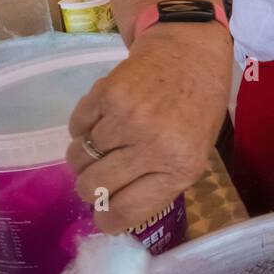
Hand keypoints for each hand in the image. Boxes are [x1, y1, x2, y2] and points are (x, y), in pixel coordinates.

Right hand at [66, 23, 231, 233]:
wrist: (191, 53)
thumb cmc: (197, 108)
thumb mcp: (193, 154)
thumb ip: (158, 184)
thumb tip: (113, 212)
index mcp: (180, 167)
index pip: (126, 210)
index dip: (107, 220)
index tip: (102, 218)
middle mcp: (152, 145)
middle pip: (93, 187)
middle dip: (89, 189)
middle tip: (97, 179)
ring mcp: (127, 117)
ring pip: (79, 157)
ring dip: (84, 156)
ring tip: (104, 143)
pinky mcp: (106, 93)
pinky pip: (75, 127)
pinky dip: (82, 128)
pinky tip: (103, 119)